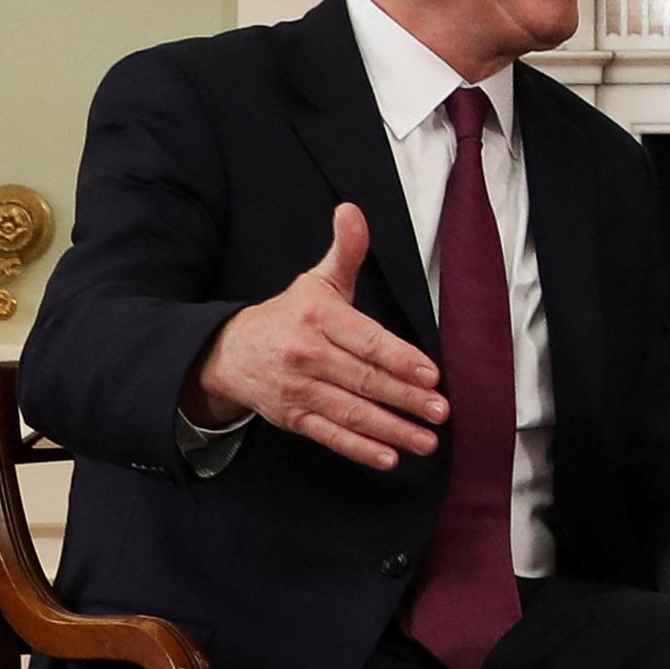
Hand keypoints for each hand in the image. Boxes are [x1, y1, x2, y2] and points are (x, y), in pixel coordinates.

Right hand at [183, 204, 444, 470]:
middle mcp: (306, 355)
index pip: (366, 340)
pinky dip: (359, 449)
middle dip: (405, 398)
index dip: (400, 359)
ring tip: (428, 441)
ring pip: (350, 412)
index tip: (432, 375)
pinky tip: (390, 458)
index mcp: (318, 318)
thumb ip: (345, 252)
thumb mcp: (316, 281)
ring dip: (391, 429)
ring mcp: (298, 389)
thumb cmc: (289, 316)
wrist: (228, 352)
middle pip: (364, 380)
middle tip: (441, 411)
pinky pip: (329, 435)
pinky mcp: (292, 417)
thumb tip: (353, 210)